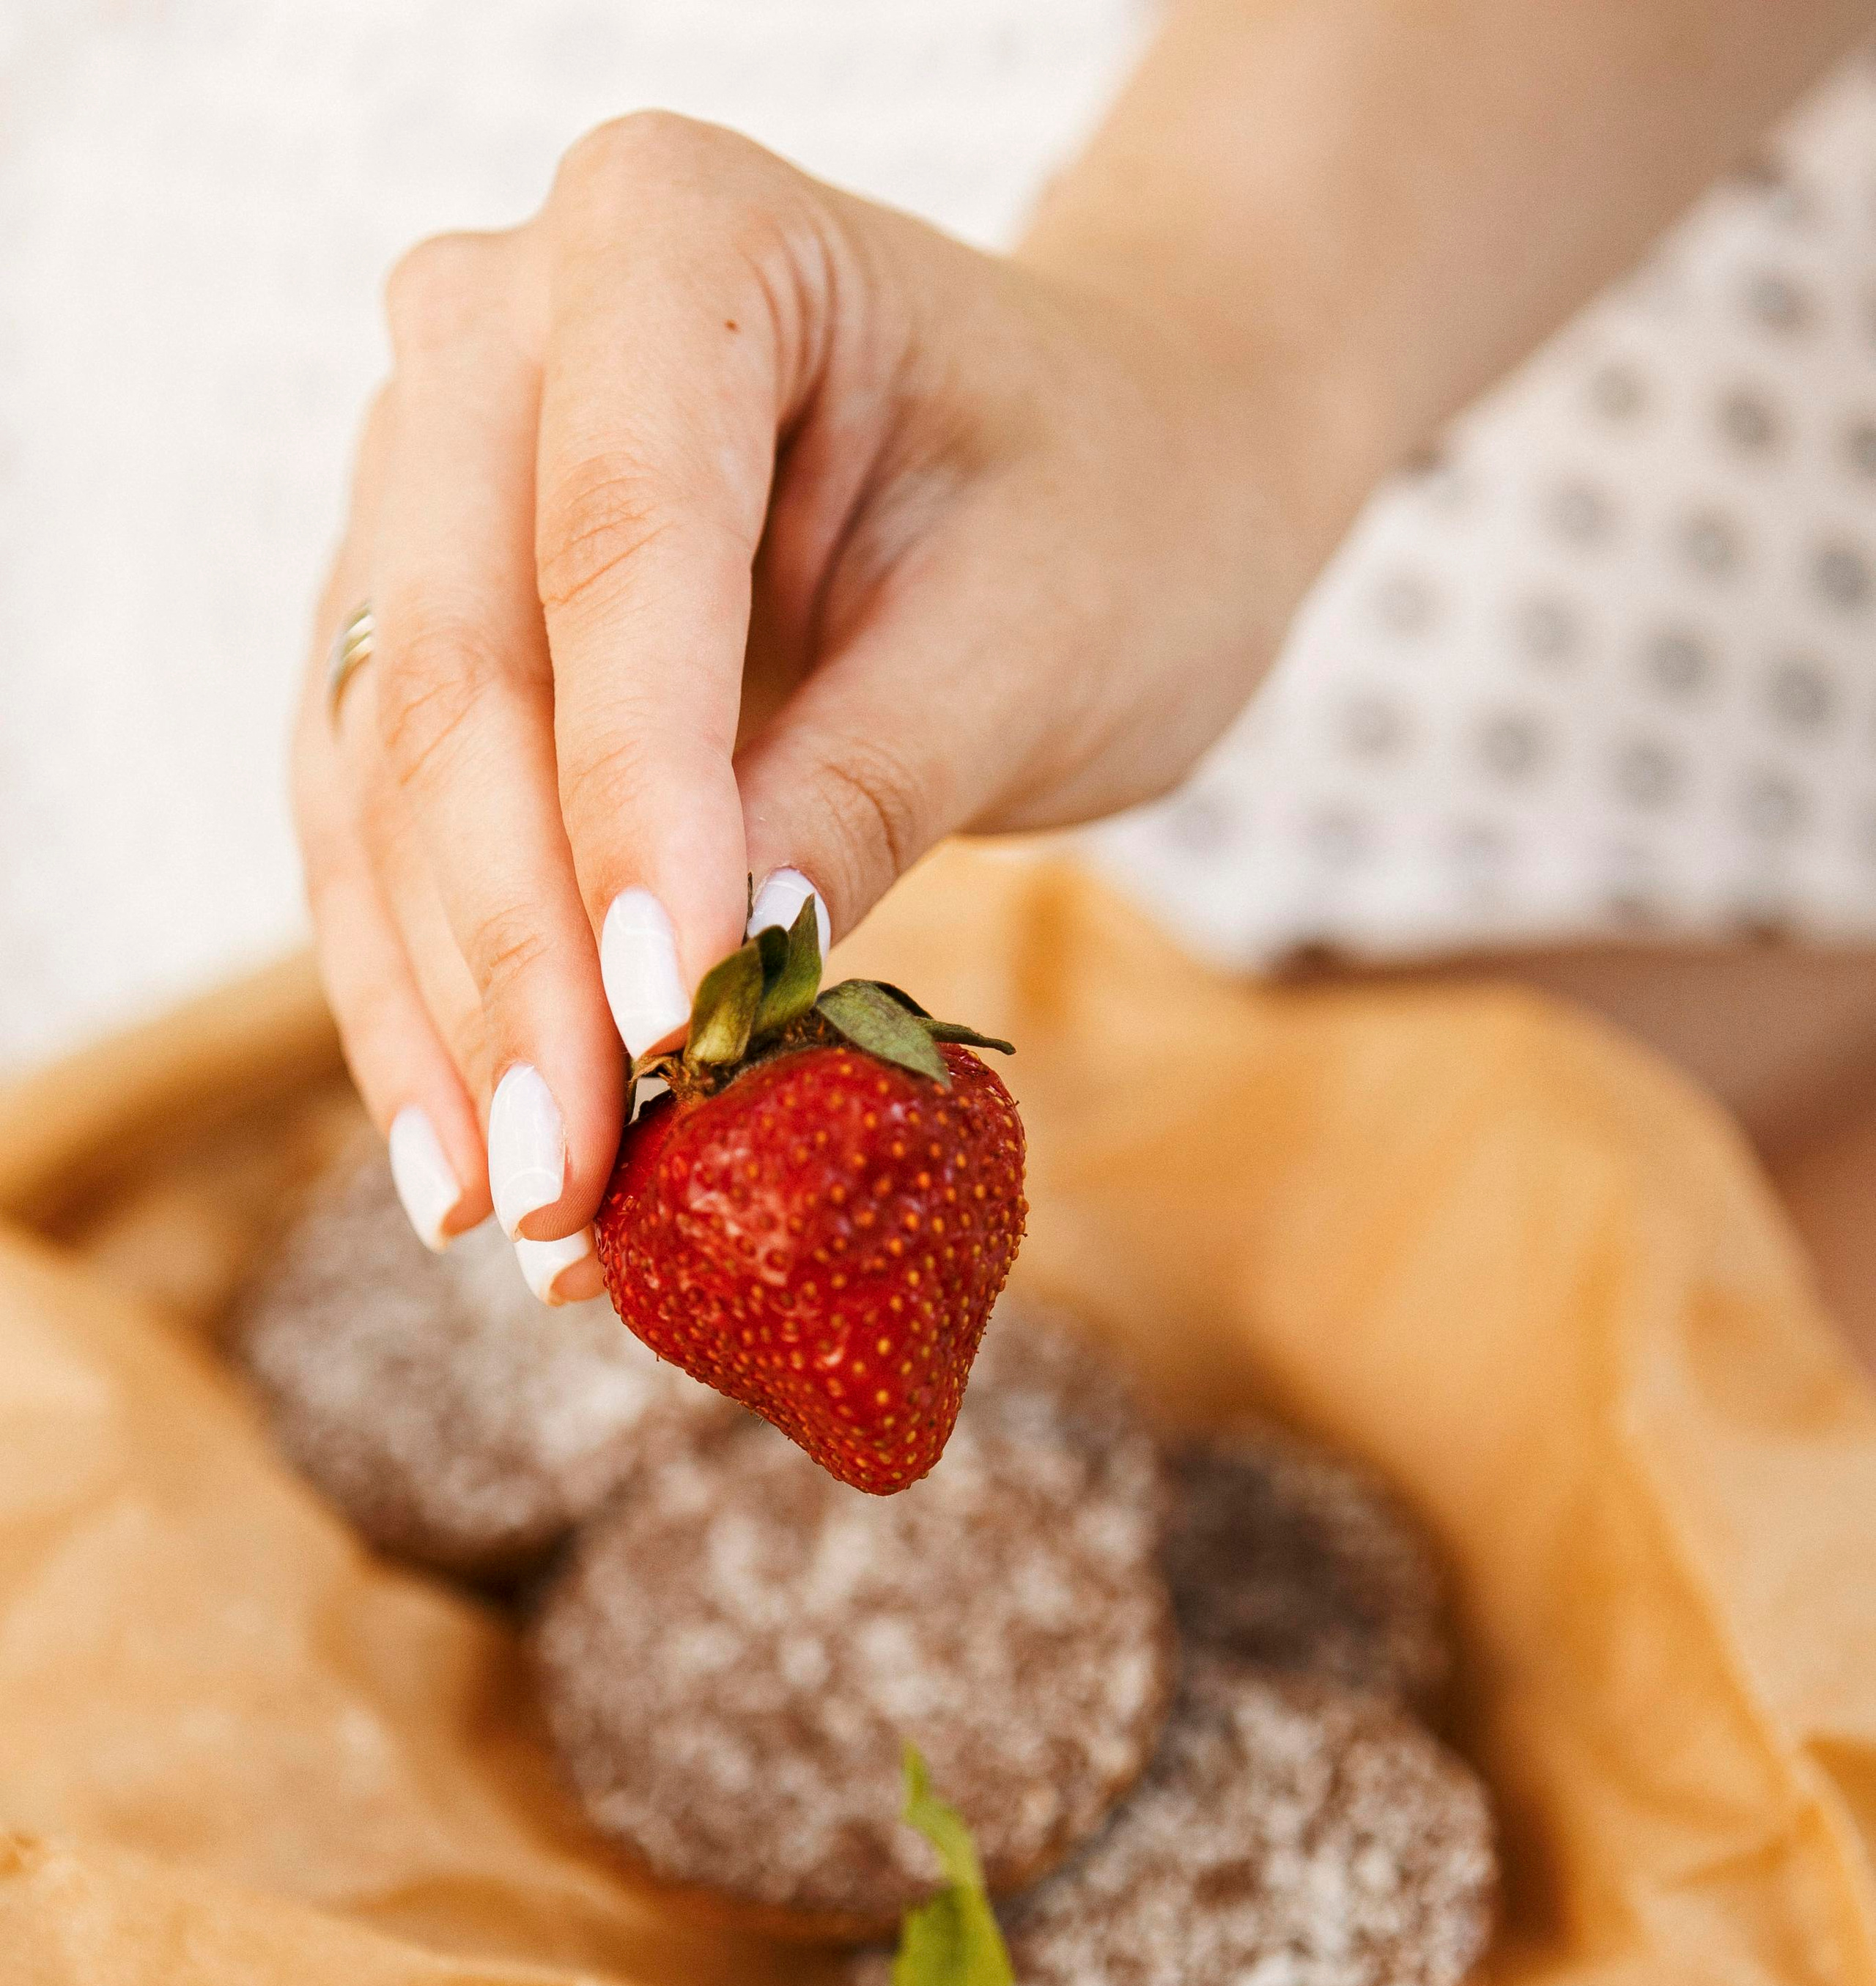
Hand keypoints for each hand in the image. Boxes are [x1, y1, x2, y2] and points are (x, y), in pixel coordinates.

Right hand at [291, 112, 1336, 1295]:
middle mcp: (500, 325)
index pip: (620, 554)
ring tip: (519, 1215)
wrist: (1110, 461)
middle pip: (461, 669)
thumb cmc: (1111, 509)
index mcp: (678, 232)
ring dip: (440, 1011)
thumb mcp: (1031, 642)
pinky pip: (377, 815)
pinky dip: (424, 988)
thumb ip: (855, 799)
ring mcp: (429, 468)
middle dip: (512, 957)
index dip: (626, 811)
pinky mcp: (423, 617)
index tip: (660, 1028)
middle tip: (570, 1184)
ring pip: (382, 768)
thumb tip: (684, 1014)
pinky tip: (467, 1152)